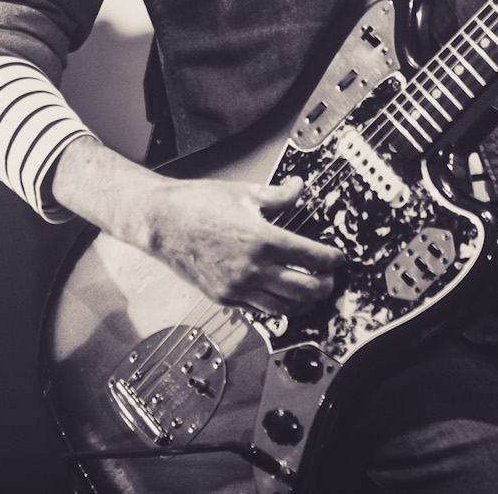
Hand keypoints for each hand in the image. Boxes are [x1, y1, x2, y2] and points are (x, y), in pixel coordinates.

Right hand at [135, 174, 345, 315]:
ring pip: (284, 307)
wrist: (160, 222)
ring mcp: (237, 288)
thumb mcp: (243, 193)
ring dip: (304, 302)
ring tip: (311, 293)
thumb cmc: (196, 204)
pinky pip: (259, 309)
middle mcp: (252, 269)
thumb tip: (298, 187)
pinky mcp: (224, 297)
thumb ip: (278, 195)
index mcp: (262, 240)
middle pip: (305, 288)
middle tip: (329, 279)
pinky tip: (281, 296)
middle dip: (324, 286)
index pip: (312, 257)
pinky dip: (276, 306)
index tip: (336, 258)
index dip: (331, 260)